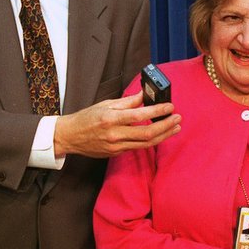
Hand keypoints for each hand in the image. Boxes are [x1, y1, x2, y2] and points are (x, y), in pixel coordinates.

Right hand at [53, 91, 180, 157]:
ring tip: (175, 127)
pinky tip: (160, 134)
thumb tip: (144, 95)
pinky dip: (150, 140)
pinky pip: (137, 147)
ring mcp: (115, 147)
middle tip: (178, 118)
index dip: (157, 111)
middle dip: (166, 126)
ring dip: (163, 135)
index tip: (170, 107)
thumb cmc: (86, 118)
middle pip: (147, 134)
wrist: (70, 136)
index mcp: (111, 119)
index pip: (139, 115)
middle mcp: (114, 135)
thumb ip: (127, 102)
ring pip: (145, 144)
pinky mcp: (116, 153)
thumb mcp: (106, 104)